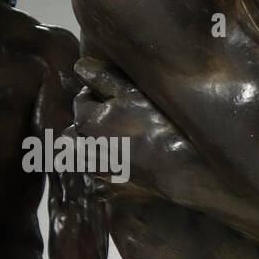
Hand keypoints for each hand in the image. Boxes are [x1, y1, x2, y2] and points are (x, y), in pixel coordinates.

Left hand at [73, 57, 202, 204]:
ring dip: (91, 150)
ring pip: (82, 158)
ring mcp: (98, 173)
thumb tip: (79, 66)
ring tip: (116, 144)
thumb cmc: (160, 126)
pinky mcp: (112, 191)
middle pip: (73, 132)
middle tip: (111, 121)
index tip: (117, 96)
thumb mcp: (133, 92)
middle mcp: (84, 149)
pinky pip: (97, 183)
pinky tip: (120, 168)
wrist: (185, 168)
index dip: (98, 95)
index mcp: (85, 121)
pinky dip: (103, 175)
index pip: (81, 101)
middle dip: (86, 125)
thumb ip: (102, 77)